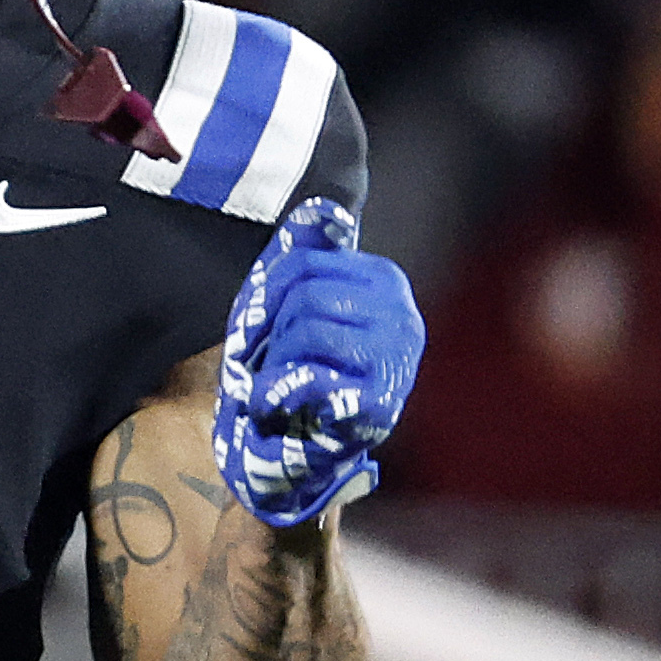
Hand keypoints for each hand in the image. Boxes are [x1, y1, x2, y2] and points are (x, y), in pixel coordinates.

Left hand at [210, 194, 422, 528]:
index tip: (257, 330)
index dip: (263, 299)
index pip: (302, 264)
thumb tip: (321, 207)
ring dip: (272, 365)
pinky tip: (279, 408)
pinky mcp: (380, 406)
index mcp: (383, 282)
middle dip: (269, 334)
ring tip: (278, 386)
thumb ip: (302, 255)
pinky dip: (274, 395)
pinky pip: (310, 377)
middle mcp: (403, 316)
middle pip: (305, 297)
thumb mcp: (285, 305)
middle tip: (266, 366)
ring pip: (307, 331)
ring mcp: (398, 361)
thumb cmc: (289, 372)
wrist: (289, 454)